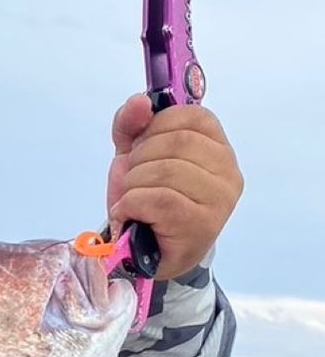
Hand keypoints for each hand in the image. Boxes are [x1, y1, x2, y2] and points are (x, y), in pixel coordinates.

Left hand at [106, 94, 242, 280]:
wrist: (145, 255)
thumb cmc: (146, 204)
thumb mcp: (134, 158)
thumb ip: (132, 125)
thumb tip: (140, 102)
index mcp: (218, 148)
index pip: (191, 116)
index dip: (154, 128)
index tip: (140, 148)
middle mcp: (228, 172)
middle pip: (176, 143)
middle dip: (139, 160)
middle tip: (131, 181)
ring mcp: (219, 200)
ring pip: (166, 171)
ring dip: (132, 185)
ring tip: (131, 200)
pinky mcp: (201, 226)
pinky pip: (159, 200)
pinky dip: (132, 204)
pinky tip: (128, 214)